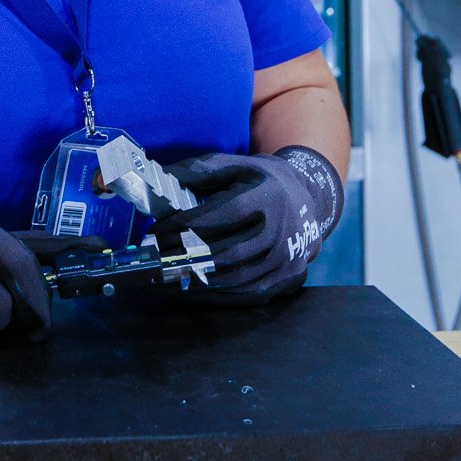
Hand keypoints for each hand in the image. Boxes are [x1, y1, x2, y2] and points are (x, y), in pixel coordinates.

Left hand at [151, 147, 342, 299]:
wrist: (307, 199)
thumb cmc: (259, 181)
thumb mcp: (232, 166)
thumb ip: (195, 173)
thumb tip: (156, 182)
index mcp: (265, 196)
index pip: (219, 216)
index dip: (183, 227)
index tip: (154, 232)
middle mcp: (280, 229)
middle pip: (224, 252)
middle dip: (183, 257)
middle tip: (153, 260)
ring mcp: (286, 257)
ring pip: (233, 277)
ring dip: (194, 281)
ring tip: (164, 277)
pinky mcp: (288, 277)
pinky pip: (246, 293)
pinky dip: (215, 294)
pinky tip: (190, 289)